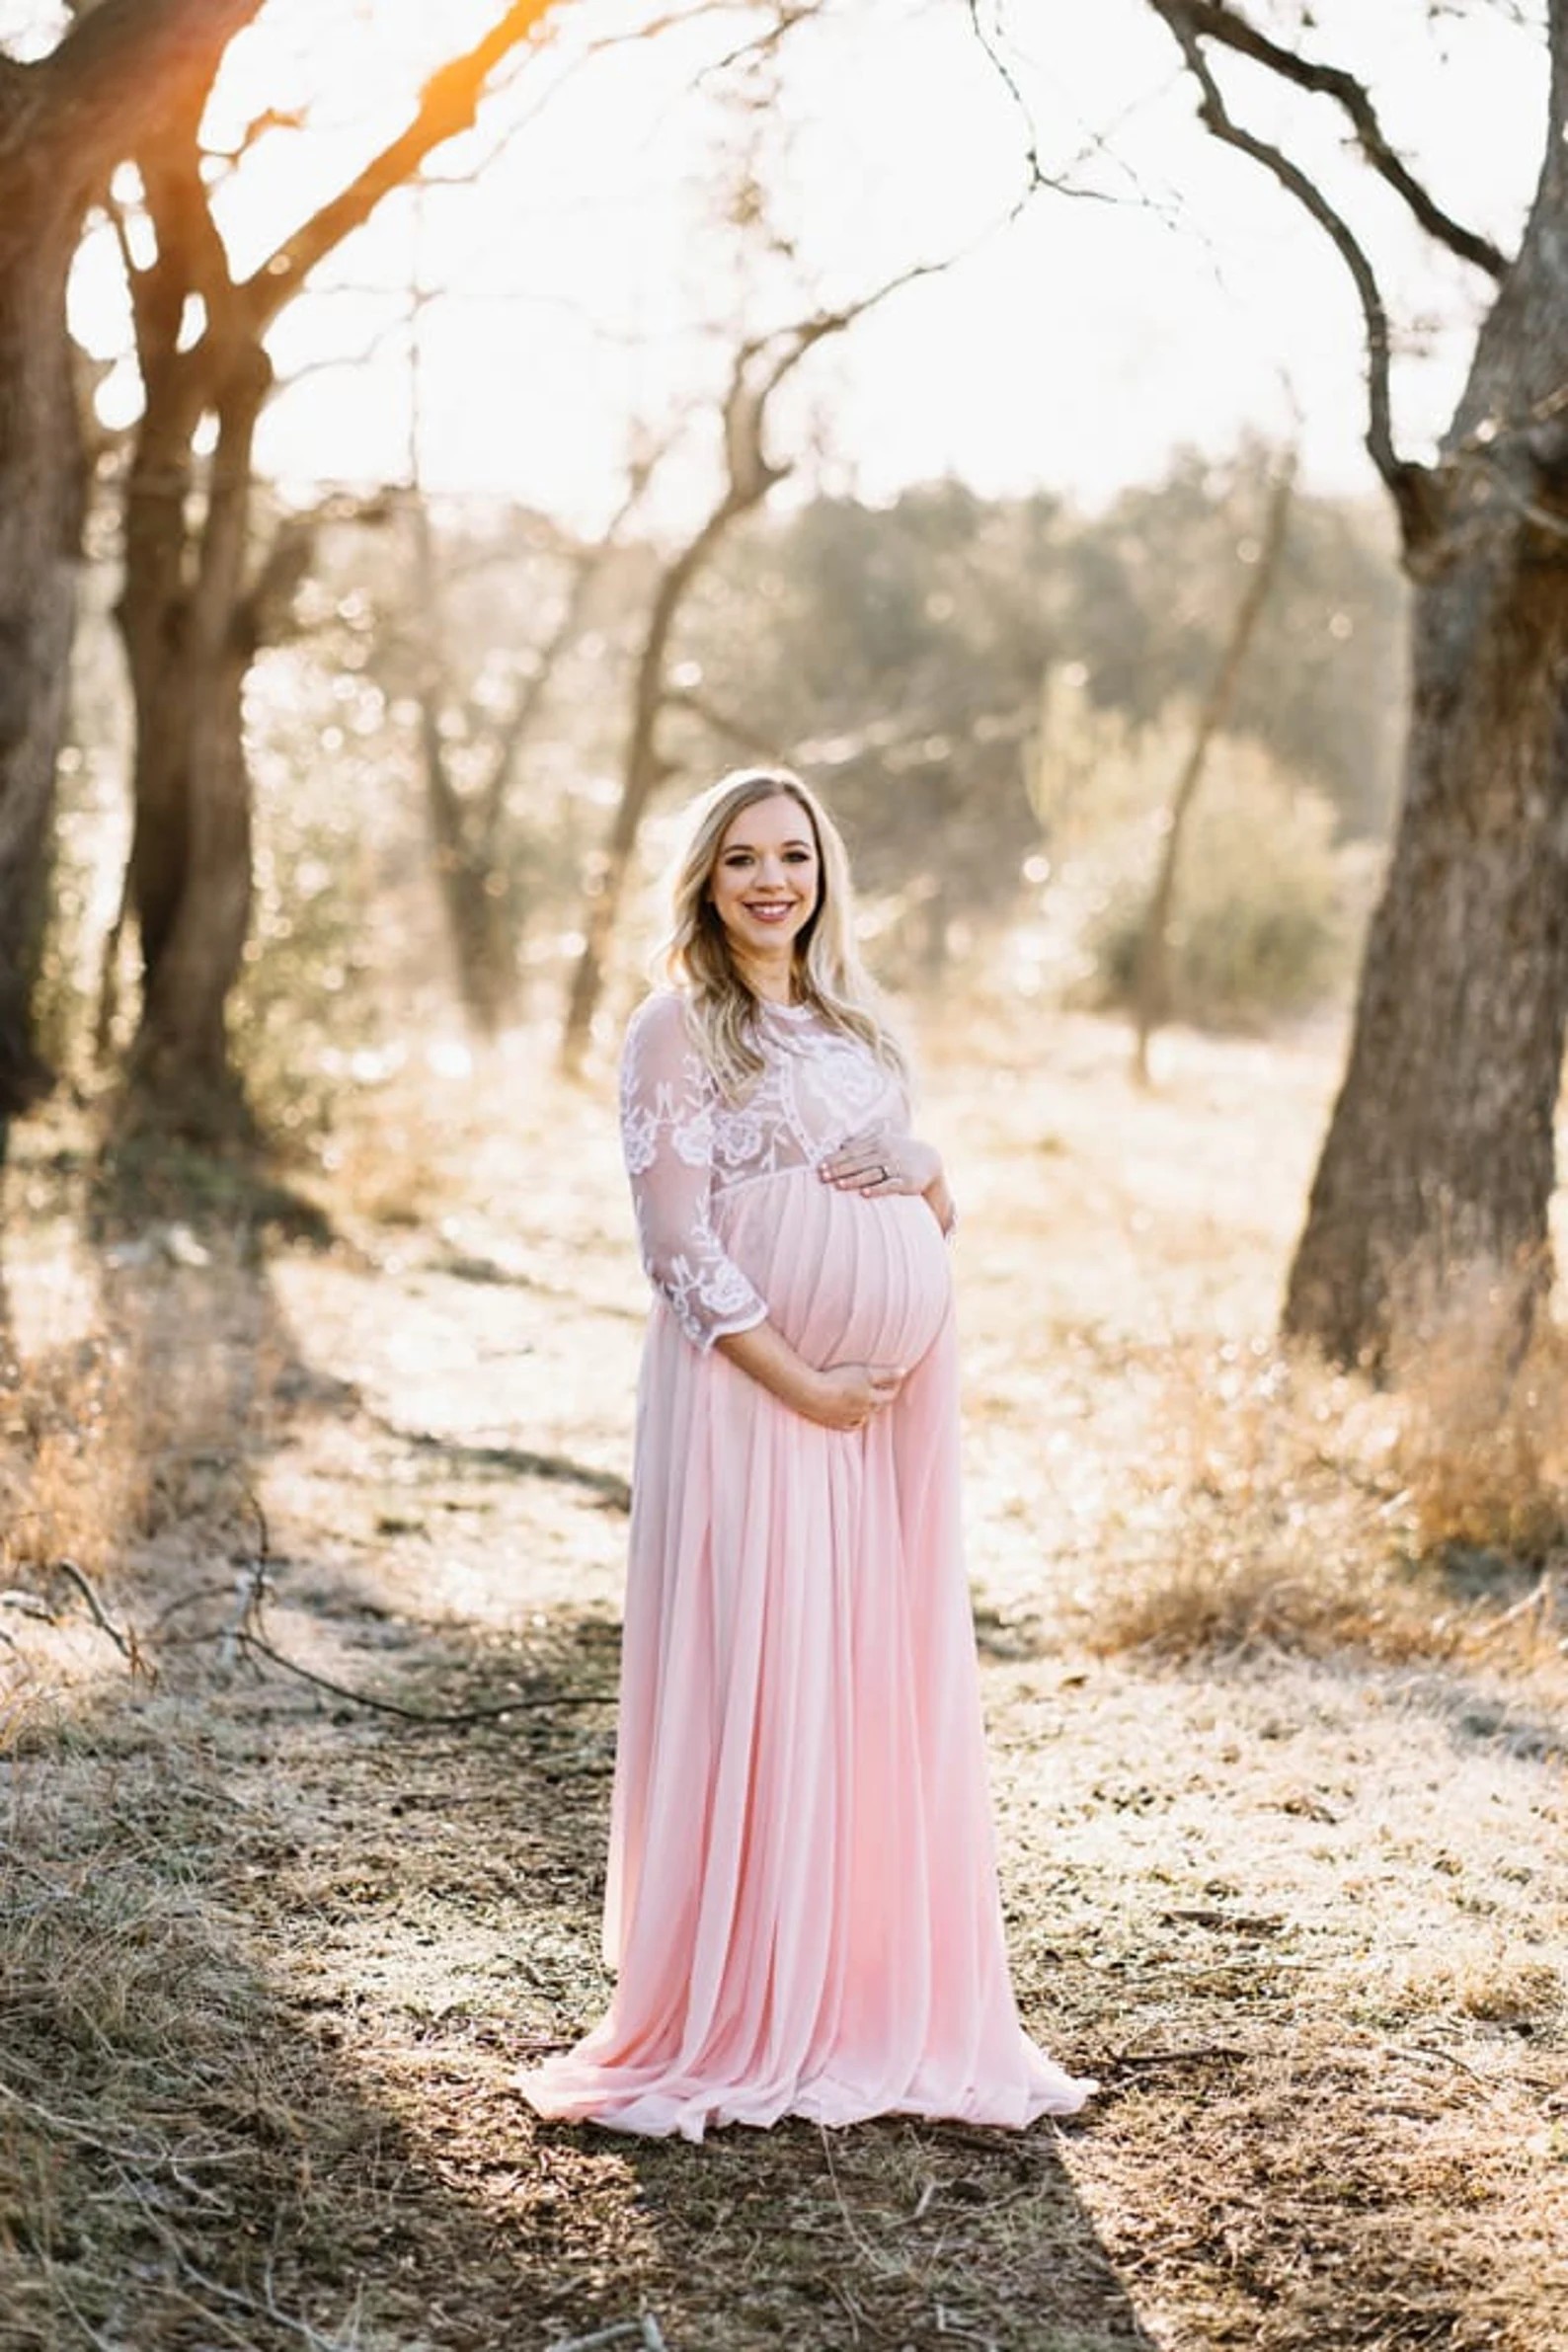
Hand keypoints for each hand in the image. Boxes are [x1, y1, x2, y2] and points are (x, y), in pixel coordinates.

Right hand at [803, 1361, 905, 1429]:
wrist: (811, 1393)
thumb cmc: (838, 1379)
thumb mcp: (865, 1372)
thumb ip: (886, 1373)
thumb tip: (905, 1371)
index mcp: (871, 1399)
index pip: (890, 1394)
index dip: (894, 1385)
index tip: (895, 1378)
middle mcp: (863, 1412)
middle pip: (878, 1406)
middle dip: (882, 1397)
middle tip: (881, 1388)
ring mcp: (848, 1419)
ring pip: (864, 1417)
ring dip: (867, 1409)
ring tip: (866, 1400)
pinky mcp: (835, 1423)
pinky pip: (850, 1425)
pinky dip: (854, 1421)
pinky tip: (853, 1417)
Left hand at [820, 1125, 940, 1199]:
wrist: (930, 1161)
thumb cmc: (900, 1152)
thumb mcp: (884, 1141)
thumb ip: (863, 1142)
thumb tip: (840, 1143)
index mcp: (877, 1143)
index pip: (852, 1151)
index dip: (835, 1159)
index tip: (820, 1166)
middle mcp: (885, 1153)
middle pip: (858, 1162)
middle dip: (839, 1170)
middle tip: (823, 1177)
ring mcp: (896, 1166)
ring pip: (871, 1174)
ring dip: (854, 1180)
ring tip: (838, 1185)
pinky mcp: (906, 1181)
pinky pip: (889, 1185)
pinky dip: (877, 1189)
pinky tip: (865, 1194)